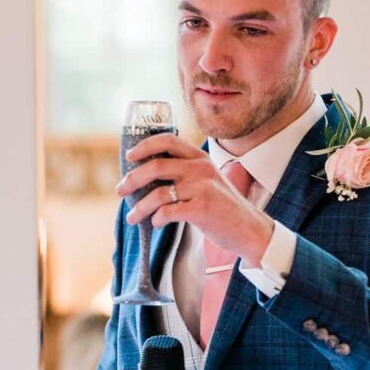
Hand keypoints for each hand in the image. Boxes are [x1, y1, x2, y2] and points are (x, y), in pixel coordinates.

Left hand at [116, 133, 274, 266]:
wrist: (249, 229)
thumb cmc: (222, 207)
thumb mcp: (207, 180)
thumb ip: (184, 173)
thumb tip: (147, 175)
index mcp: (200, 158)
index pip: (168, 141)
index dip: (145, 146)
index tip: (130, 156)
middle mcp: (201, 169)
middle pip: (156, 167)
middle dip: (132, 179)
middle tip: (120, 190)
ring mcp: (202, 188)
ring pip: (157, 194)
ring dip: (139, 208)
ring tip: (132, 217)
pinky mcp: (202, 209)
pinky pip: (167, 212)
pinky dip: (156, 219)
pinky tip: (156, 223)